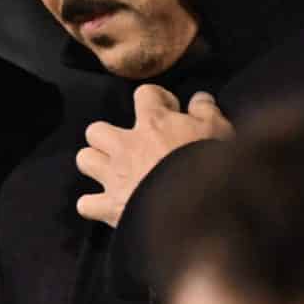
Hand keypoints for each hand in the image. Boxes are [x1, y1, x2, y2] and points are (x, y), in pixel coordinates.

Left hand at [75, 88, 230, 227]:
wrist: (193, 209)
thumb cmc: (206, 165)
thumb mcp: (218, 131)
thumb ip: (206, 111)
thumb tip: (199, 98)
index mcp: (153, 123)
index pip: (144, 94)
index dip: (156, 99)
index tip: (168, 111)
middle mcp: (125, 146)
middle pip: (96, 130)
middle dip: (108, 138)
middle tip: (128, 148)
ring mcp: (114, 176)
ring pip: (85, 159)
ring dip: (96, 166)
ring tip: (113, 175)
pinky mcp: (109, 206)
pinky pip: (86, 204)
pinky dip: (94, 206)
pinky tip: (106, 208)